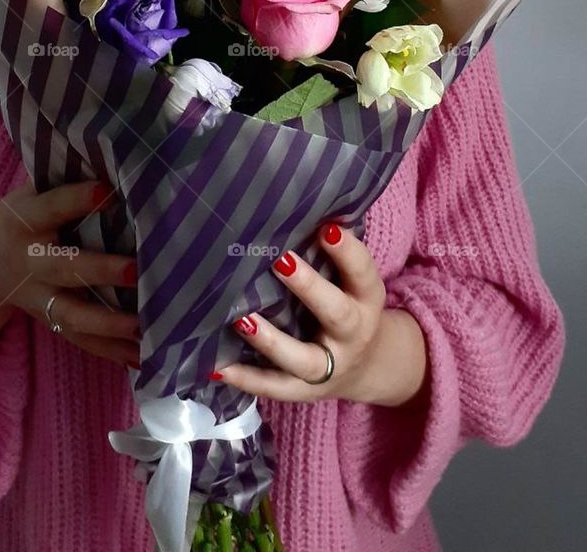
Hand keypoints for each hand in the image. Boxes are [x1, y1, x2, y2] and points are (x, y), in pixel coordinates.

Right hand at [0, 180, 138, 376]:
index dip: (77, 199)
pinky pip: (79, 340)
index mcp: (25, 218)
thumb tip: (123, 159)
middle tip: (136, 270)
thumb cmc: (21, 218)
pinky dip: (110, 351)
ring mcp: (37, 296)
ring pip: (71, 314)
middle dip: (100, 270)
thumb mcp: (30, 194)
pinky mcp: (48, 320)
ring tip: (144, 327)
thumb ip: (65, 183)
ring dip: (108, 323)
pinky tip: (143, 356)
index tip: (108, 191)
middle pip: (64, 268)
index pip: (52, 207)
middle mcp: (30, 260)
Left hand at [214, 223, 426, 405]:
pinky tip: (217, 365)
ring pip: (303, 359)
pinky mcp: (304, 391)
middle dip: (310, 288)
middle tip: (280, 261)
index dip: (347, 251)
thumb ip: (332, 248)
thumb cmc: (347, 301)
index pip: (363, 271)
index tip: (326, 227)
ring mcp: (329, 366)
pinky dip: (246, 379)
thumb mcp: (353, 278)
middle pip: (337, 313)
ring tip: (241, 319)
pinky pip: (274, 387)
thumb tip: (296, 197)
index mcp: (366, 297)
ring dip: (272, 340)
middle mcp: (352, 332)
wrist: (368, 366)